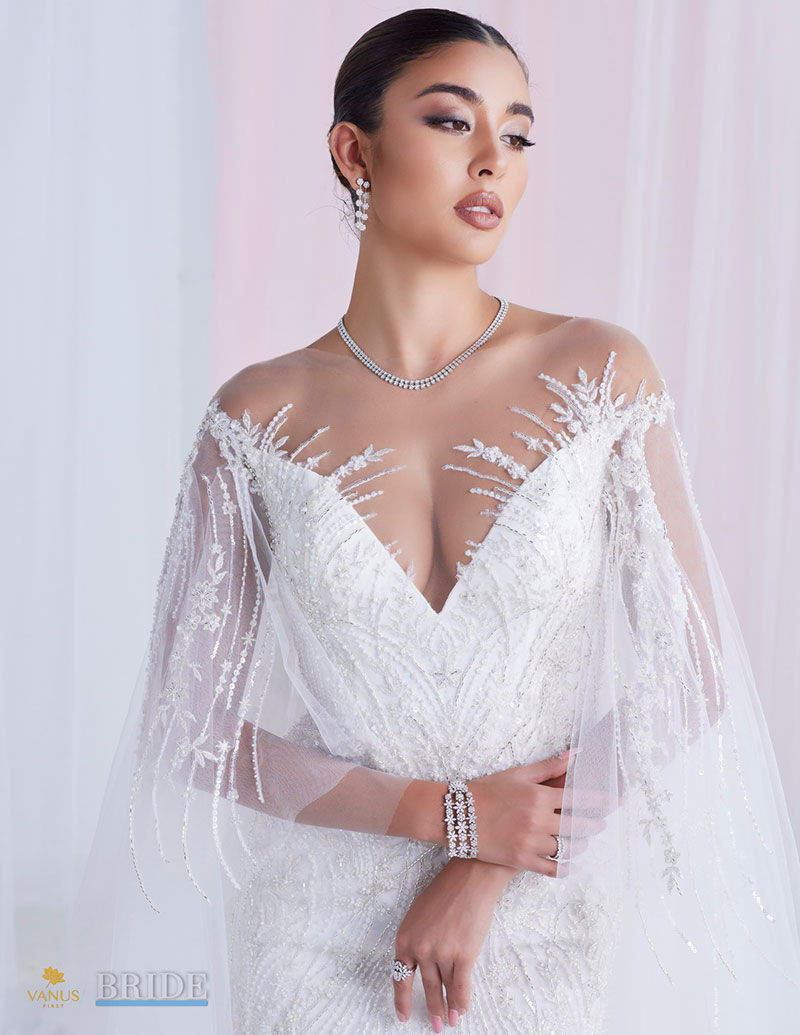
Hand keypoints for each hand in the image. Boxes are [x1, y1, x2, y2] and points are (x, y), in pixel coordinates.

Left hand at [392, 857, 516, 1027]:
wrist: (470, 878)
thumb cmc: (446, 892)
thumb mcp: (420, 916)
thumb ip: (418, 941)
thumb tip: (423, 965)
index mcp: (405, 938)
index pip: (400, 976)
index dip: (402, 999)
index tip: (403, 1016)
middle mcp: (420, 949)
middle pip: (426, 987)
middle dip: (431, 1008)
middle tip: (435, 1024)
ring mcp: (441, 953)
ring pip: (444, 988)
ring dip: (448, 1008)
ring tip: (450, 1021)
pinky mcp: (463, 955)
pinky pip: (461, 986)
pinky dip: (462, 1001)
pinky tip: (462, 1010)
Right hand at [469, 751, 604, 874]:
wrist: (454, 816)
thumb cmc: (486, 791)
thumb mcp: (517, 774)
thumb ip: (549, 767)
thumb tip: (577, 755)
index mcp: (537, 796)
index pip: (580, 798)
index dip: (600, 801)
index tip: (613, 800)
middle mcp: (537, 820)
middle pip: (579, 825)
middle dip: (594, 824)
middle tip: (599, 823)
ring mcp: (529, 842)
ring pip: (568, 848)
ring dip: (580, 844)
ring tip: (584, 841)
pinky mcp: (521, 860)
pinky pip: (553, 869)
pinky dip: (567, 868)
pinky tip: (575, 866)